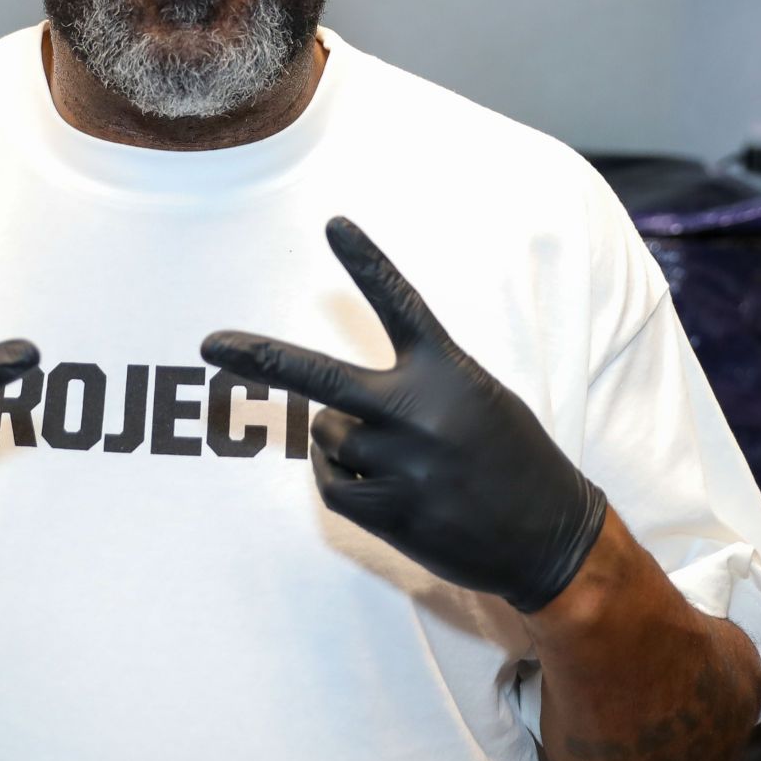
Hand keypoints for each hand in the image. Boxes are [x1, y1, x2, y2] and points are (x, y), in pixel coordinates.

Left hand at [201, 217, 606, 613]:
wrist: (551, 536)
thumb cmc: (510, 457)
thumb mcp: (478, 399)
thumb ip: (415, 388)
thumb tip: (331, 413)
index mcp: (446, 369)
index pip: (398, 303)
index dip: (366, 262)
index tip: (335, 224)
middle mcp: (418, 408)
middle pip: (318, 378)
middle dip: (259, 359)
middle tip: (210, 347)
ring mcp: (400, 461)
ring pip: (327, 438)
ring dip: (346, 446)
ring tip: (404, 461)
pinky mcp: (390, 509)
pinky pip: (332, 487)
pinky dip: (347, 487)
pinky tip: (391, 493)